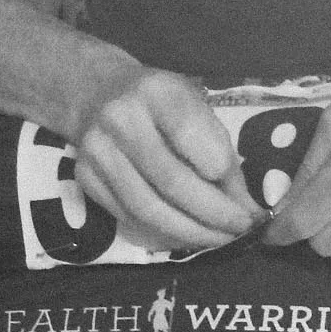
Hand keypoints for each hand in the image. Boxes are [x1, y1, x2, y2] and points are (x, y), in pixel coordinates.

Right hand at [73, 65, 261, 253]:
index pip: (196, 141)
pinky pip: (128, 217)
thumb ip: (219, 148)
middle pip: (172, 182)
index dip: (225, 177)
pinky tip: (186, 234)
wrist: (97, 92)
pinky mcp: (84, 177)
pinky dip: (162, 232)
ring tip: (217, 240)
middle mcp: (121, 118)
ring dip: (189, 232)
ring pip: (148, 208)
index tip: (246, 199)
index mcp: (157, 91)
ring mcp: (97, 150)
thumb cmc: (160, 102)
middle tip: (240, 231)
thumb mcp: (195, 105)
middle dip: (213, 215)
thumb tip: (244, 206)